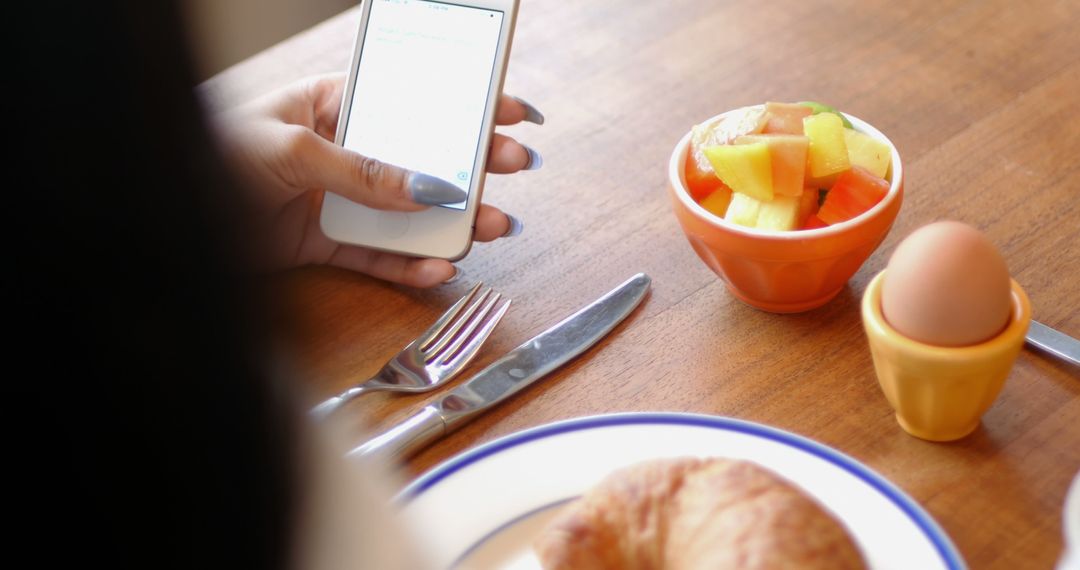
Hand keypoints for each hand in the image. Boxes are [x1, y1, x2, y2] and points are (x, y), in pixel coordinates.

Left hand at [213, 73, 542, 286]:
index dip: (460, 106)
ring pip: (409, 214)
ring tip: (490, 228)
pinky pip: (380, 257)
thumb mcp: (292, 149)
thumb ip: (362, 170)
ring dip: (452, 223)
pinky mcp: (329, 245)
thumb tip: (427, 186)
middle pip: (421, 160)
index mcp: (334, 107)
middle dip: (471, 166)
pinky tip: (439, 267)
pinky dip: (410, 266)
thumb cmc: (213, 155)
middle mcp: (343, 153)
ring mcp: (339, 201)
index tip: (508, 110)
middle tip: (514, 167)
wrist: (168, 216)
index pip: (410, 103)